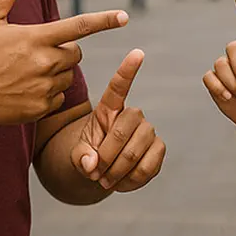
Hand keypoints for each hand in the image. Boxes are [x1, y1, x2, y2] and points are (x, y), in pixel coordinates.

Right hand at [0, 0, 128, 128]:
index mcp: (35, 38)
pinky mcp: (42, 108)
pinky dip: (48, 93)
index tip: (124, 16)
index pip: (78, 26)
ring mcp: (44, 87)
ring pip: (67, 76)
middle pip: (76, 53)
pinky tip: (25, 90)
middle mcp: (44, 62)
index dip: (104, 20)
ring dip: (56, 72)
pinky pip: (58, 97)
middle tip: (38, 51)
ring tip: (27, 72)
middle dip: (65, 50)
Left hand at [72, 49, 165, 191]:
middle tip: (94, 174)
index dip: (128, 70)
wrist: (101, 171)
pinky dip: (132, 180)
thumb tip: (91, 164)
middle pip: (124, 129)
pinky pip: (149, 166)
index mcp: (109, 108)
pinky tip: (121, 182)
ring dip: (117, 172)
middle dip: (107, 157)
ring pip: (136, 151)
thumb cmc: (88, 155)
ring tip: (105, 180)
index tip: (138, 52)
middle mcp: (132, 115)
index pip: (119, 86)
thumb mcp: (77, 154)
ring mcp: (148, 131)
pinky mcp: (158, 149)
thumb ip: (80, 157)